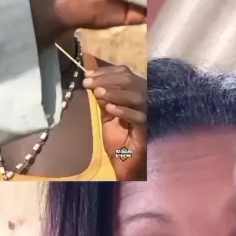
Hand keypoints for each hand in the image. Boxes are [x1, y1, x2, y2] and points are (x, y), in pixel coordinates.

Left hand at [83, 65, 145, 180]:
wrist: (124, 164)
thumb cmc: (117, 140)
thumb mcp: (106, 113)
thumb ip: (101, 96)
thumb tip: (89, 77)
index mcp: (134, 93)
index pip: (124, 73)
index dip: (105, 71)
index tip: (87, 74)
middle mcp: (144, 100)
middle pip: (129, 80)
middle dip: (106, 79)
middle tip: (88, 83)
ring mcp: (148, 113)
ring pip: (136, 95)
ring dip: (114, 92)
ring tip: (98, 94)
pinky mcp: (148, 129)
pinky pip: (138, 116)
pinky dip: (123, 110)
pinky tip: (110, 109)